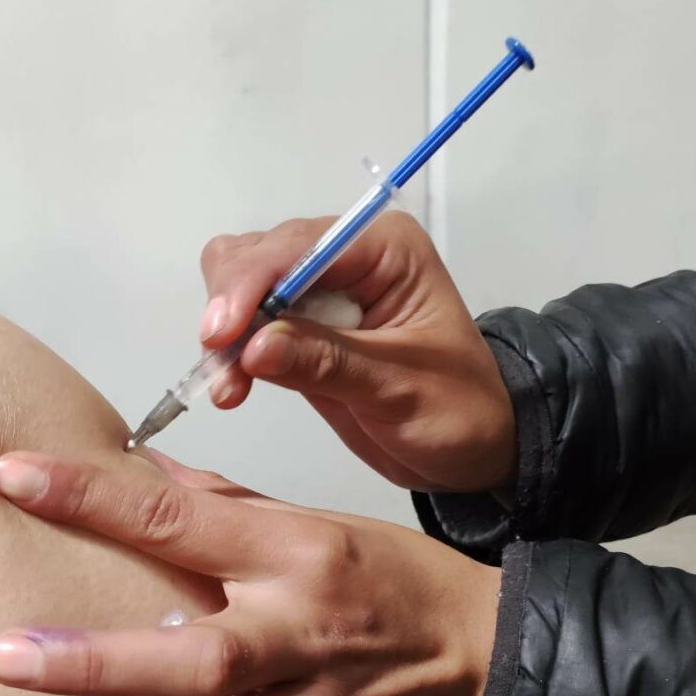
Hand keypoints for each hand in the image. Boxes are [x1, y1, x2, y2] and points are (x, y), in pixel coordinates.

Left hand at [0, 450, 501, 695]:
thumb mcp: (312, 521)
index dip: (89, 498)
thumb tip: (133, 473)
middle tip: (3, 659)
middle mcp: (308, 630)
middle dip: (92, 663)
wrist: (481, 648)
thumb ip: (219, 504)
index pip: (177, 521)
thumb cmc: (387, 578)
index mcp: (296, 553)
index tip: (14, 477)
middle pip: (192, 659)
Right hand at [198, 212, 516, 492]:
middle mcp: (346, 256)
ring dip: (226, 333)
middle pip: (258, 253)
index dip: (253, 283)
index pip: (301, 246)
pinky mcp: (301, 327)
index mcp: (385, 248)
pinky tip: (233, 388)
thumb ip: (327, 363)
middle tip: (223, 364)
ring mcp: (320, 290)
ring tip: (229, 386)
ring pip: (241, 283)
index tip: (221, 334)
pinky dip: (232, 353)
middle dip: (233, 306)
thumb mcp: (398, 389)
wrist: (474, 448)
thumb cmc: (457, 411)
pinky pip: (249, 325)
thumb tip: (254, 348)